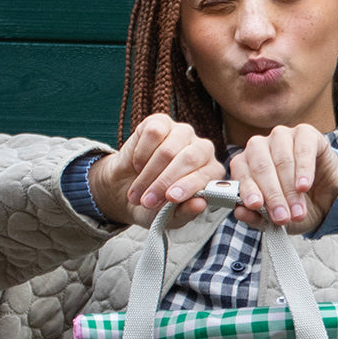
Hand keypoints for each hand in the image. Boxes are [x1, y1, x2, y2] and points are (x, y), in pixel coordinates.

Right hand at [88, 114, 225, 228]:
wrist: (126, 190)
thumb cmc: (156, 205)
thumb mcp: (170, 217)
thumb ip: (186, 212)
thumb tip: (200, 204)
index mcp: (211, 172)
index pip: (207, 174)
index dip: (188, 186)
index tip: (170, 198)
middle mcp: (202, 149)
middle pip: (188, 159)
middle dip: (165, 182)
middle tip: (147, 201)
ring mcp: (182, 133)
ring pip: (168, 150)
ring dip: (149, 174)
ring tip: (137, 193)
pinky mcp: (161, 122)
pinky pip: (153, 133)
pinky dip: (141, 154)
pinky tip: (137, 166)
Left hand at [229, 124, 337, 234]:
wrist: (325, 197)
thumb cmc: (292, 205)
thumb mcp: (274, 219)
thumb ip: (255, 217)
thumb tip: (239, 213)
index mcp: (244, 164)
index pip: (241, 174)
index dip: (248, 191)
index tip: (256, 206)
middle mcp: (259, 146)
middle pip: (262, 168)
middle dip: (273, 195)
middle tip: (282, 217)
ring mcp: (281, 137)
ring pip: (282, 160)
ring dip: (290, 189)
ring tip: (297, 211)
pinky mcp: (305, 133)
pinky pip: (303, 150)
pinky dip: (304, 170)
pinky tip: (304, 187)